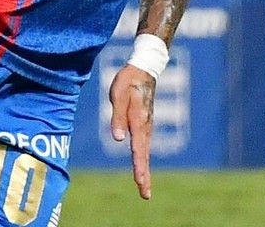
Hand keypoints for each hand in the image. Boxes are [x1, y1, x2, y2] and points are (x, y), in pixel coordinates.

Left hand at [108, 64, 155, 199]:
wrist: (144, 69)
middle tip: (145, 194)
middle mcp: (145, 126)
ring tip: (143, 185)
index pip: (138, 148)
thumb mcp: (118, 95)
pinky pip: (144, 145)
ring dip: (144, 169)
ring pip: (145, 151)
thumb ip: (118, 117)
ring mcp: (147, 126)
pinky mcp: (144, 124)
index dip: (139, 166)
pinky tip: (142, 165)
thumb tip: (118, 138)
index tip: (140, 182)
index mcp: (138, 121)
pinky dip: (143, 158)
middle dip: (144, 175)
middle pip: (144, 155)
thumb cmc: (128, 81)